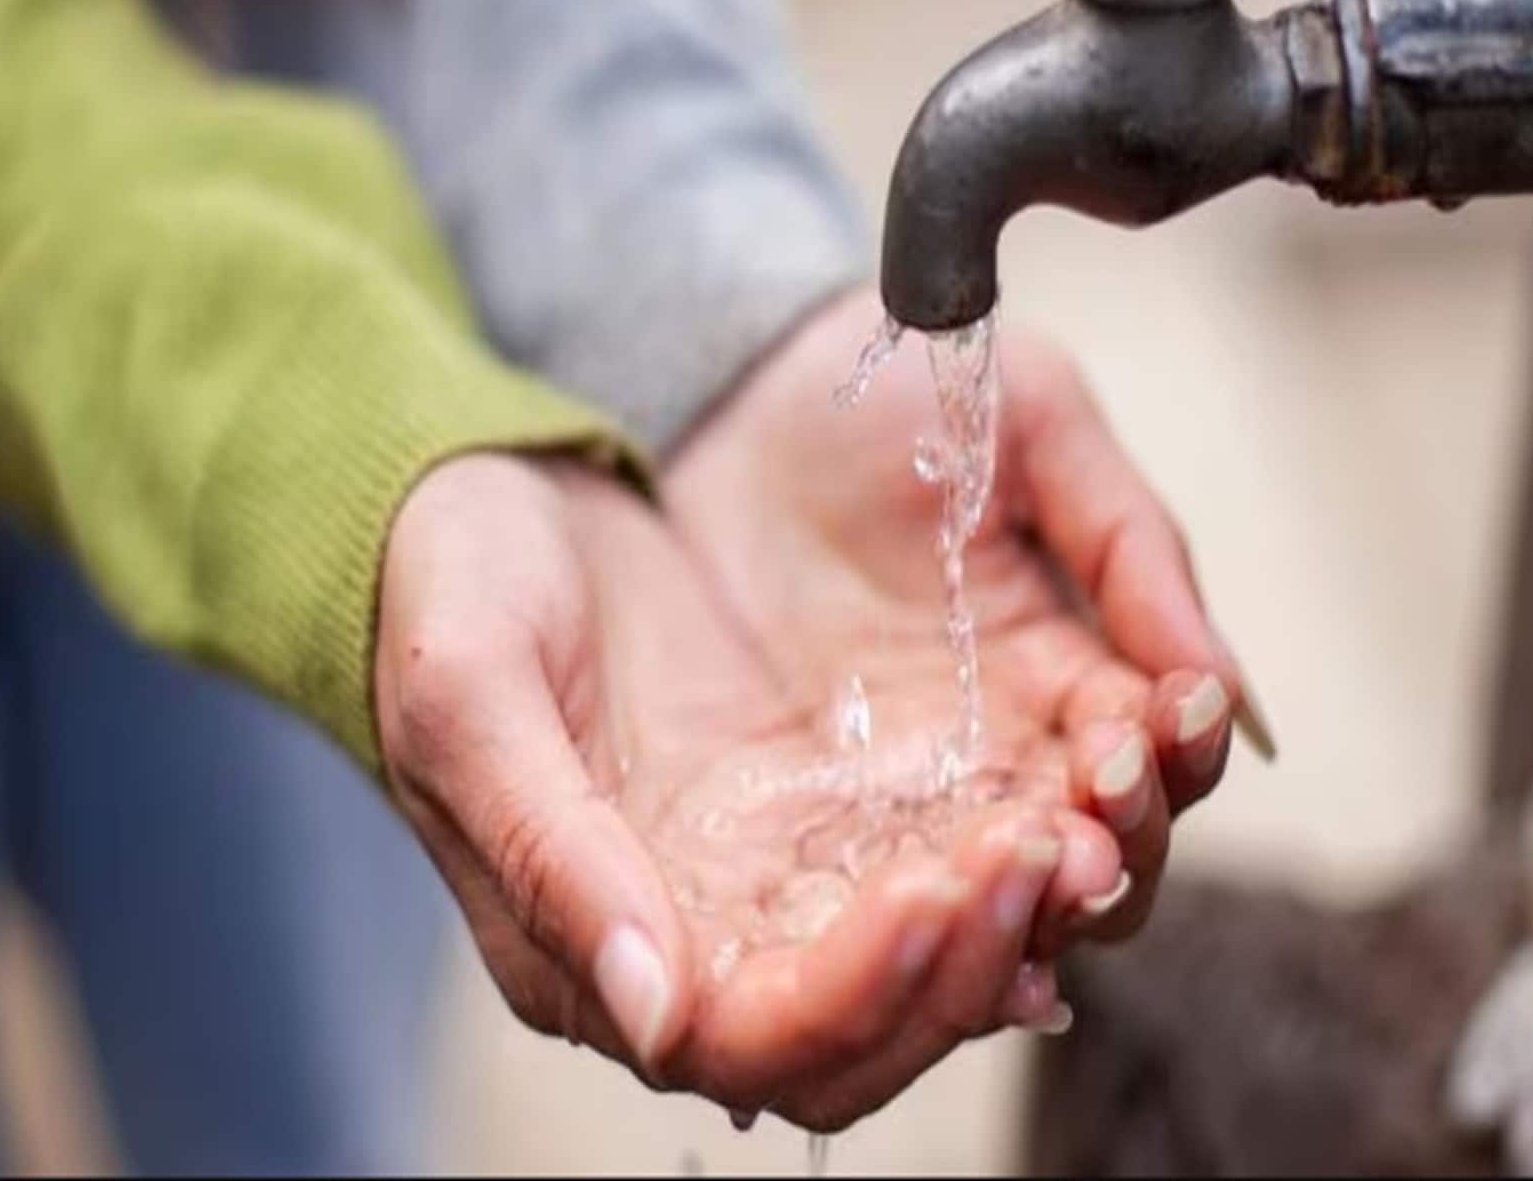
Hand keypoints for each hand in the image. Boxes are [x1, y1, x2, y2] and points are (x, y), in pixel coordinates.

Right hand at [376, 452, 1122, 1130]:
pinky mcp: (827, 802)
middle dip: (968, 961)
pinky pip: (944, 858)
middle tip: (1044, 848)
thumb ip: (552, 856)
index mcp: (591, 946)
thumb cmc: (446, 592)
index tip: (933, 889)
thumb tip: (660, 1016)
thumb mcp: (470, 698)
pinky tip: (1077, 781)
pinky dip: (1018, 838)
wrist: (486, 489)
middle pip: (868, 1032)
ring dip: (1016, 914)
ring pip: (925, 963)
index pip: (756, 1041)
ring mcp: (771, 873)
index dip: (859, 994)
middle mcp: (697, 939)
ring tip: (1086, 816)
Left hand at [667, 288, 1265, 956]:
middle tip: (1095, 814)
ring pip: (997, 902)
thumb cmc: (898, 390)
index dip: (1170, 758)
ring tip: (1029, 858)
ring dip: (1029, 900)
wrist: (736, 383)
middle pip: (1095, 859)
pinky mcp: (803, 815)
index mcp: (1068, 669)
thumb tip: (1225, 688)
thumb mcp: (1032, 425)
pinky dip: (916, 929)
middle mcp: (999, 753)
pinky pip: (871, 903)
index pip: (1150, 759)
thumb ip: (1130, 543)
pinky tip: (930, 910)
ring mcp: (902, 791)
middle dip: (1116, 848)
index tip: (1160, 723)